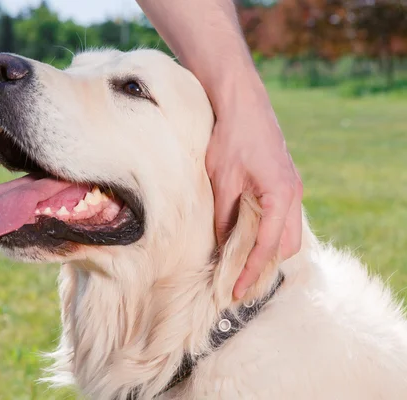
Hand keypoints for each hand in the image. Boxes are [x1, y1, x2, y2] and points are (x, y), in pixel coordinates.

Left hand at [205, 95, 302, 298]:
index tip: (235, 291)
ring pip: (287, 232)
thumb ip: (225, 217)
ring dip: (267, 250)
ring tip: (240, 265)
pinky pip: (282, 217)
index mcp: (282, 195)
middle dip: (265, 266)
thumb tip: (223, 247)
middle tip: (238, 283)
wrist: (241, 101)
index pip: (268, 246)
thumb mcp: (221, 180)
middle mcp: (294, 194)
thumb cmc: (230, 137)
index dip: (251, 271)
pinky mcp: (284, 181)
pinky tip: (246, 238)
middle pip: (286, 245)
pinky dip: (268, 232)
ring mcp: (292, 187)